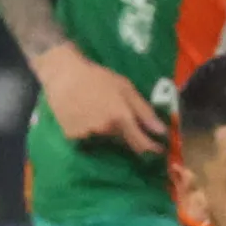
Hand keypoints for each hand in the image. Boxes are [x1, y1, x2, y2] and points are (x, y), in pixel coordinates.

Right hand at [35, 42, 167, 154]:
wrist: (63, 75)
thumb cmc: (97, 78)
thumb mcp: (125, 88)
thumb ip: (144, 111)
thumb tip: (162, 131)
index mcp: (121, 117)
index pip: (142, 144)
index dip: (152, 150)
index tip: (159, 150)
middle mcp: (105, 130)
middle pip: (124, 143)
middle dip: (128, 136)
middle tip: (120, 119)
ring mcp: (87, 135)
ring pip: (105, 141)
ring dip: (108, 133)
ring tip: (99, 113)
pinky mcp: (72, 137)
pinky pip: (88, 140)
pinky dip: (90, 132)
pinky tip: (85, 116)